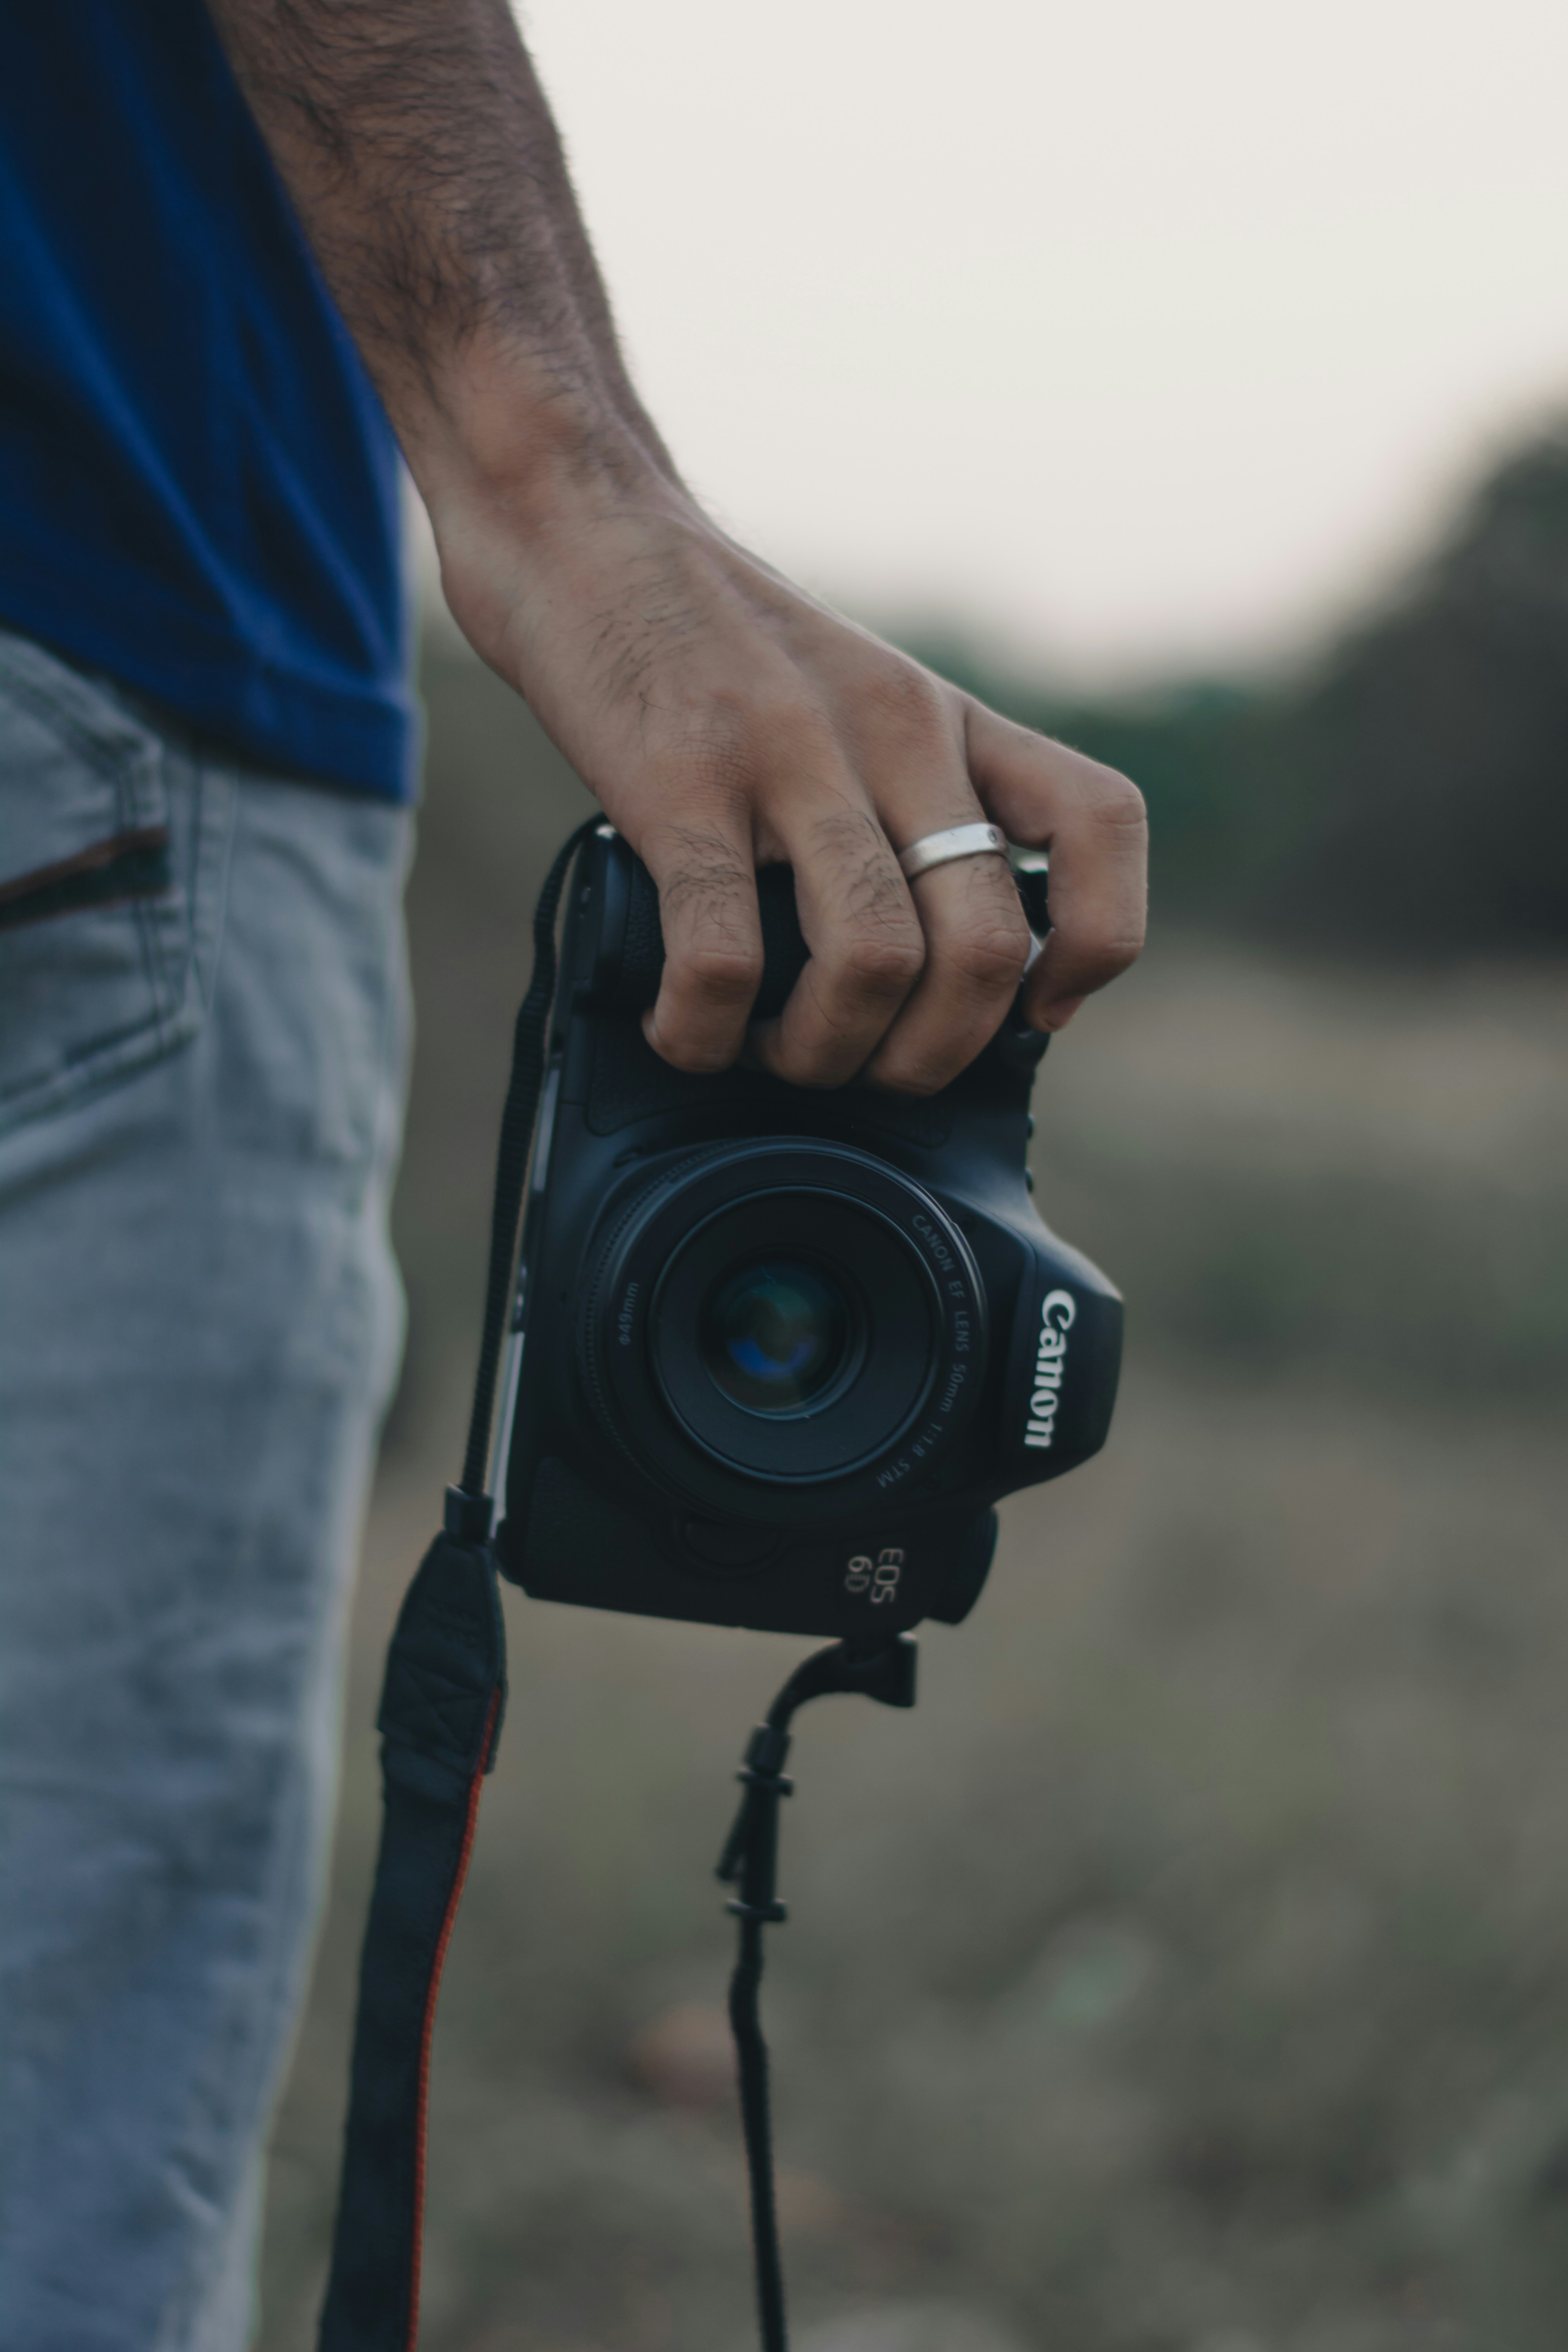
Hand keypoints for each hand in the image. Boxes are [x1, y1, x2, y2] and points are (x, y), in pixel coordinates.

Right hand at [431, 461, 1146, 1095]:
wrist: (583, 528)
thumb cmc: (711, 643)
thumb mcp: (854, 699)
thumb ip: (906, 799)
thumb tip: (926, 961)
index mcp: (946, 719)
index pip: (1100, 822)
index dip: (1094, 944)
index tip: (1035, 1009)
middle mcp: (892, 733)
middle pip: (984, 946)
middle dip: (929, 1055)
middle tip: (863, 1067)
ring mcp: (788, 757)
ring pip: (875, 963)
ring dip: (826, 1053)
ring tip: (772, 1052)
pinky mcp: (680, 783)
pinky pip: (723, 957)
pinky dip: (706, 1032)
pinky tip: (684, 1033)